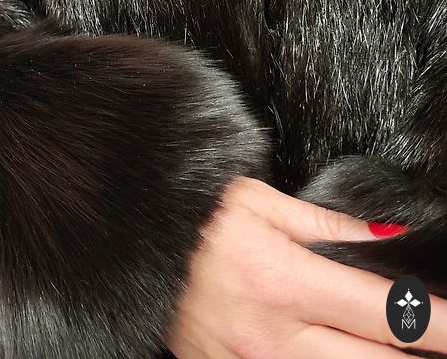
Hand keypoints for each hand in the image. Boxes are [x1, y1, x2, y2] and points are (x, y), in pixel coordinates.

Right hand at [166, 177, 446, 357]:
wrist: (130, 254)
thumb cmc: (192, 219)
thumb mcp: (255, 202)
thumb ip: (323, 223)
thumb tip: (381, 233)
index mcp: (281, 279)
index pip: (382, 310)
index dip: (435, 324)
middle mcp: (272, 335)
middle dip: (417, 356)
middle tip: (439, 342)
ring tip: (397, 352)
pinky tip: (339, 354)